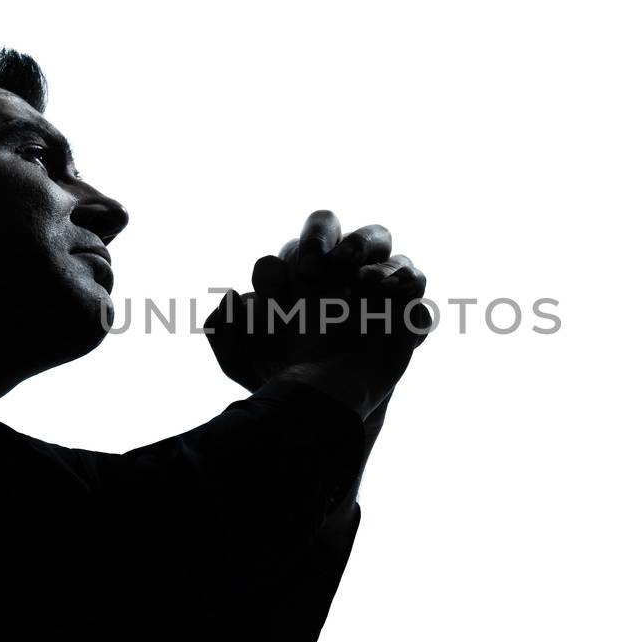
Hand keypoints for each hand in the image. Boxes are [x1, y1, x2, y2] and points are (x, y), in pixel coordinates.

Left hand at [205, 210, 430, 412]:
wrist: (323, 410)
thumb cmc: (282, 377)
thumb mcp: (242, 361)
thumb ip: (225, 332)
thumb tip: (234, 298)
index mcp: (302, 269)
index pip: (309, 240)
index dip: (308, 247)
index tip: (300, 277)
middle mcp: (339, 270)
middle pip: (348, 231)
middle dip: (340, 240)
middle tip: (329, 264)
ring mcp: (374, 289)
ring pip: (389, 250)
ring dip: (380, 262)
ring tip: (366, 287)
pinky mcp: (404, 314)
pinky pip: (416, 290)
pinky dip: (408, 292)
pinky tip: (391, 308)